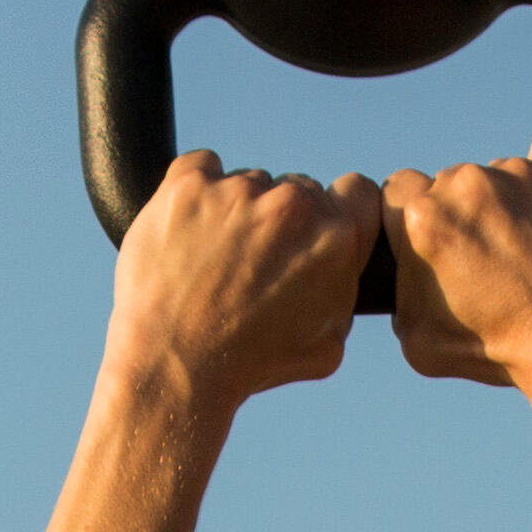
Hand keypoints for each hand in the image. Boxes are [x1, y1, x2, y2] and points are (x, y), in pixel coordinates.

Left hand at [101, 151, 377, 425]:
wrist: (174, 364)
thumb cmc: (252, 363)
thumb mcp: (328, 344)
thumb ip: (344, 291)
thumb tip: (340, 267)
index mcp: (335, 238)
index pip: (357, 192)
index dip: (340, 211)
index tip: (316, 232)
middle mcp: (291, 204)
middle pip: (299, 191)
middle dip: (283, 222)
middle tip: (254, 265)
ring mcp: (238, 190)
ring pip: (248, 184)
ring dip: (237, 212)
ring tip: (211, 263)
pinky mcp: (187, 185)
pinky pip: (201, 168)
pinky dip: (196, 192)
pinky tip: (189, 232)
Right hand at [381, 122, 531, 397]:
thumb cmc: (499, 350)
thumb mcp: (419, 342)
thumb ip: (398, 292)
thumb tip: (403, 272)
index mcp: (424, 219)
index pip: (400, 190)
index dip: (416, 218)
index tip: (441, 242)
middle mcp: (468, 184)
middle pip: (452, 182)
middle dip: (467, 214)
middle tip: (495, 259)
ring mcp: (521, 172)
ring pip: (503, 171)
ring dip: (514, 200)